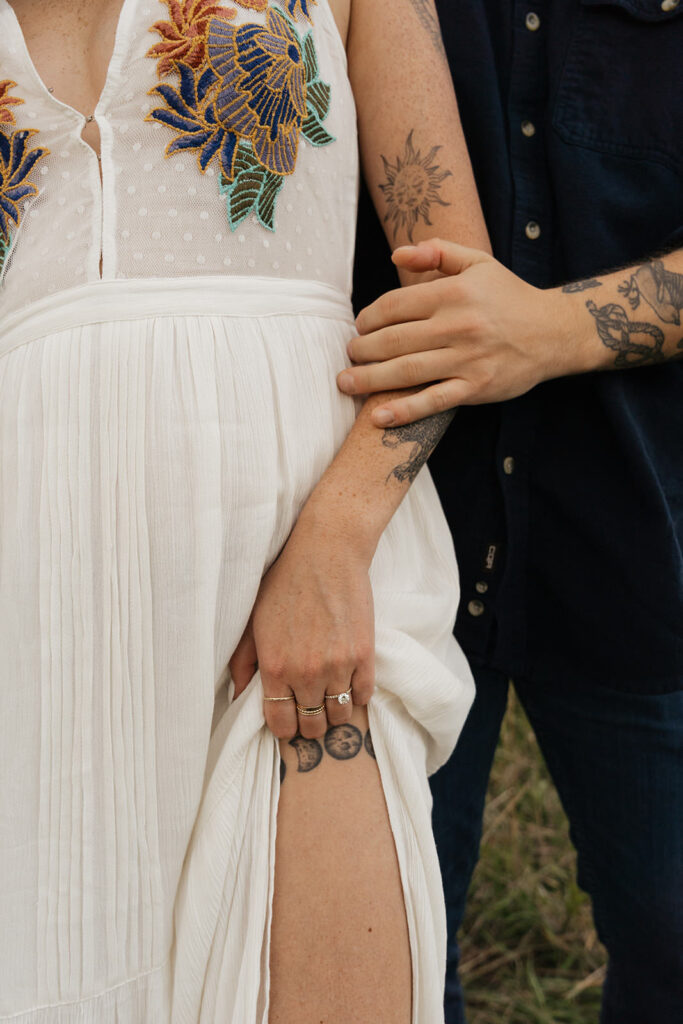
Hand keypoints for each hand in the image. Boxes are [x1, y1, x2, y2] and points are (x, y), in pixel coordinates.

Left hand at [229, 508, 374, 739]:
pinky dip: (356, 695)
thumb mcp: (253, 622)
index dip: (284, 728)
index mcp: (275, 667)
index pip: (280, 723)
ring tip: (329, 698)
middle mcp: (306, 673)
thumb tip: (237, 695)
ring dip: (334, 712)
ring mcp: (338, 666)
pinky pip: (364, 695)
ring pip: (340, 715)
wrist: (326, 552)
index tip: (288, 721)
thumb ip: (242, 663)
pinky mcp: (364, 654)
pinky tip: (348, 682)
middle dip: (309, 723)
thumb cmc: (284, 582)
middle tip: (309, 711)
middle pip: (312, 726)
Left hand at [338, 239, 591, 425]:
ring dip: (370, 379)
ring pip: (407, 371)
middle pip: (394, 340)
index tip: (360, 327)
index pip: (395, 306)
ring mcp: (467, 360)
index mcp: (454, 294)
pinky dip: (404, 411)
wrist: (554, 332)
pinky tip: (380, 417)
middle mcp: (458, 326)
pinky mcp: (476, 388)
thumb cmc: (509, 297)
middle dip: (363, 349)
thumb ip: (437, 253)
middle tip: (349, 354)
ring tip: (346, 382)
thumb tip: (396, 255)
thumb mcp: (478, 263)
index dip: (369, 318)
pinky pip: (433, 401)